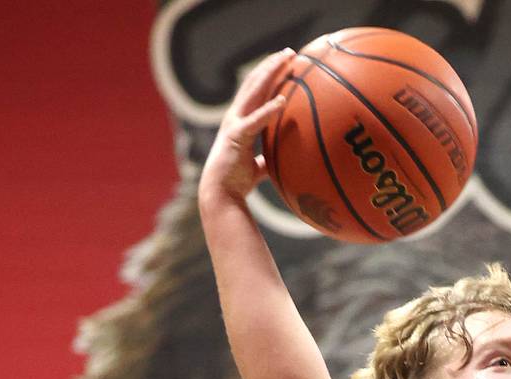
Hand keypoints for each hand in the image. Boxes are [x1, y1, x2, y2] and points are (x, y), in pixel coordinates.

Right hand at [198, 48, 296, 202]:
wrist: (221, 194)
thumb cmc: (238, 181)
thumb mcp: (258, 165)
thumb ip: (268, 157)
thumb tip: (284, 159)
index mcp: (240, 120)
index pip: (256, 90)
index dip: (269, 74)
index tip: (285, 62)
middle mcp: (235, 116)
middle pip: (254, 83)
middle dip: (271, 65)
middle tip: (290, 51)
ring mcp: (234, 124)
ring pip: (253, 92)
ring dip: (270, 75)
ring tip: (286, 61)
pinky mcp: (236, 137)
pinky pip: (256, 121)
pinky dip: (269, 110)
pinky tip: (283, 101)